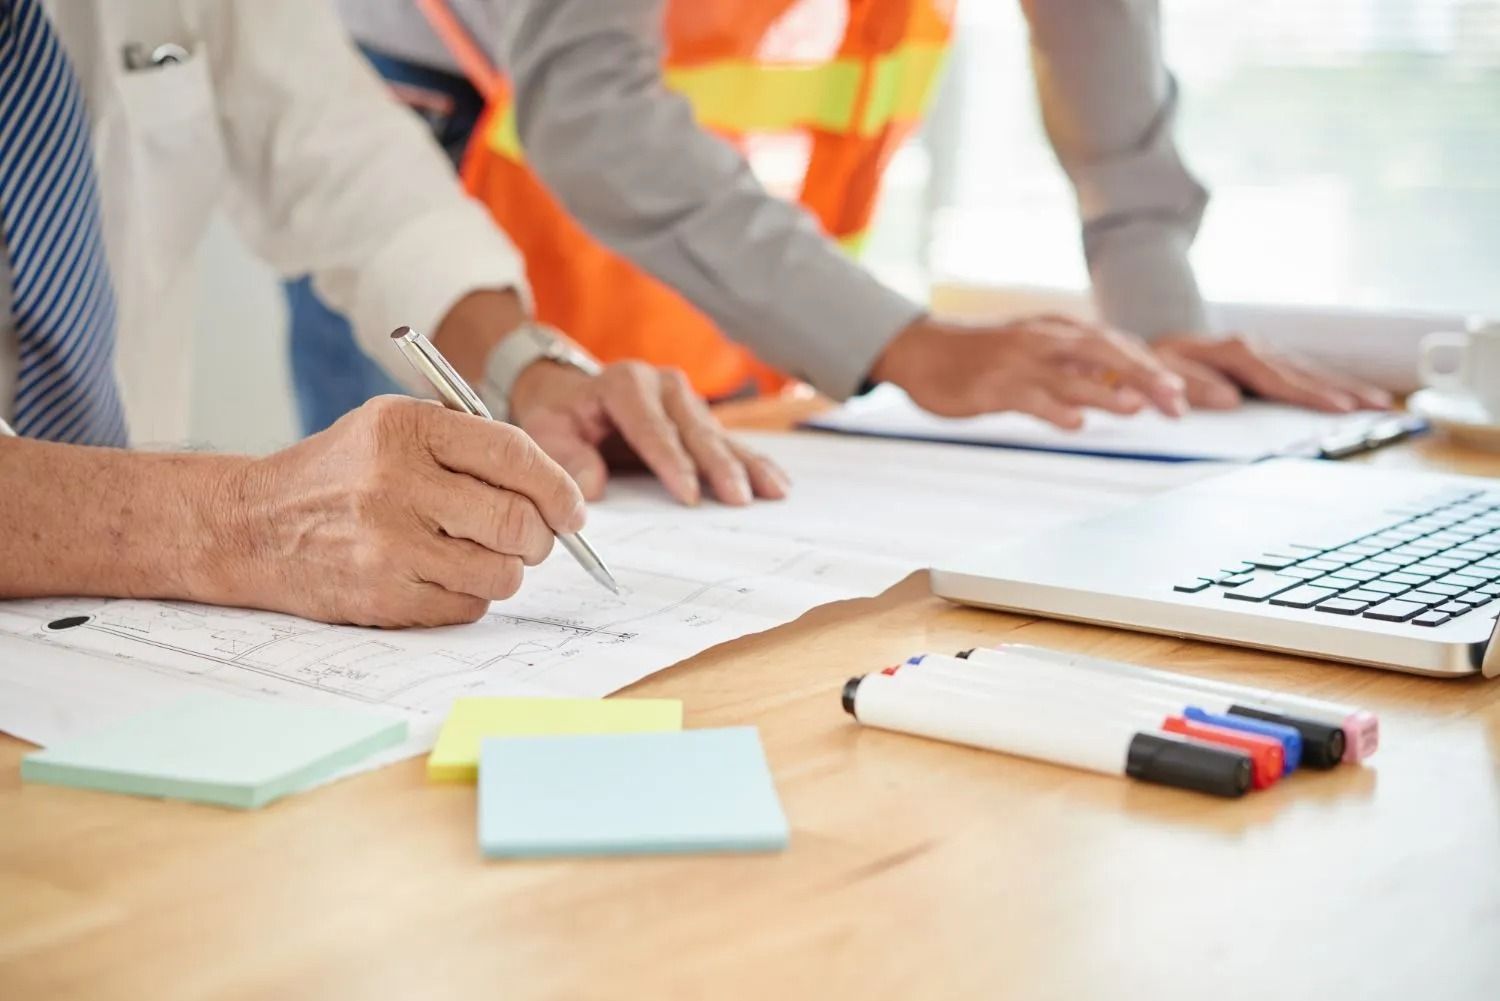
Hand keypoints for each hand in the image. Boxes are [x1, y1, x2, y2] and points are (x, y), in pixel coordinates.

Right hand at [231, 396, 585, 627]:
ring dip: (507, 569)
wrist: (251, 526)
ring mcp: (388, 545)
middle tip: (534, 538)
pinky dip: (471, 595)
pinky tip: (441, 575)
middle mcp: (396, 483)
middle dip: (540, 536)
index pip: (512, 454)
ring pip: (501, 572)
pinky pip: (468, 606)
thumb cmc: (341, 474)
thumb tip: (558, 494)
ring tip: (480, 554)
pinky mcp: (383, 597)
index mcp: (406, 427)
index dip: (557, 487)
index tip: (574, 509)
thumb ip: (469, 446)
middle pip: (515, 521)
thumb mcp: (392, 427)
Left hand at [509, 359, 789, 506]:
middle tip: (737, 498)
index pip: (652, 427)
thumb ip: (568, 456)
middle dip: (718, 467)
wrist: (571, 392)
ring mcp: (687, 400)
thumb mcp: (548, 430)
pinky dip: (752, 463)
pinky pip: (728, 443)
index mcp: (625, 384)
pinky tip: (776, 482)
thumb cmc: (562, 415)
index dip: (672, 461)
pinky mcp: (699, 418)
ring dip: (747, 466)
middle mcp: (664, 385)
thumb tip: (592, 488)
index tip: (689, 494)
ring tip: (773, 491)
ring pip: (719, 437)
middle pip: (694, 431)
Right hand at [869, 315, 1187, 428]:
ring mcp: (1018, 363)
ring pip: (1070, 376)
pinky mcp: (993, 387)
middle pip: (1104, 353)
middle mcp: (1043, 341)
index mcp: (1057, 329)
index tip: (1183, 393)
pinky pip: (1028, 398)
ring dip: (1106, 391)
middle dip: (1144, 377)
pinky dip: (1053, 410)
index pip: (1115, 345)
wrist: (921, 351)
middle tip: (1177, 403)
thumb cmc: (982, 356)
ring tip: (1138, 408)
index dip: (1152, 368)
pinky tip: (1074, 423)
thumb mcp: (1034, 350)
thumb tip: (1126, 388)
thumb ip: (1076, 366)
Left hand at [1152, 334, 1392, 412]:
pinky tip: (1353, 398)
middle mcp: (1251, 348)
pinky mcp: (1264, 362)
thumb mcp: (1159, 375)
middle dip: (1341, 390)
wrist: (1147, 349)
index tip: (1339, 407)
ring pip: (1307, 371)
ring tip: (1379, 404)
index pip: (1275, 377)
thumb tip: (1230, 401)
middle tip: (1377, 408)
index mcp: (1230, 353)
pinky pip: (1301, 374)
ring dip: (1344, 387)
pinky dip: (1329, 385)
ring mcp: (1261, 353)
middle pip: (1302, 372)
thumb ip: (1191, 387)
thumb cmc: (1153, 367)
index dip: (1308, 393)